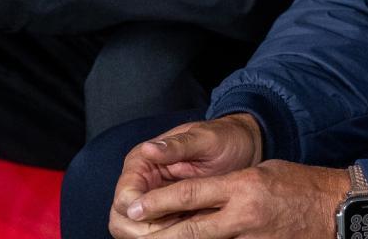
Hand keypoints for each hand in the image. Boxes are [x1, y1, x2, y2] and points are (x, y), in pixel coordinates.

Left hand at [112, 159, 347, 238]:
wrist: (337, 209)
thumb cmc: (301, 183)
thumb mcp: (263, 171)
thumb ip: (229, 187)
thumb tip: (200, 198)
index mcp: (243, 188)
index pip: (191, 194)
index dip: (159, 201)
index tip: (134, 206)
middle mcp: (243, 216)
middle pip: (189, 230)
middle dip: (157, 234)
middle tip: (133, 230)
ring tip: (159, 238)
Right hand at [113, 114, 264, 221]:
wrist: (244, 147)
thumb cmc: (224, 139)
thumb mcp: (205, 140)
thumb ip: (177, 146)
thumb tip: (148, 149)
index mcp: (142, 162)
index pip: (124, 198)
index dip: (141, 212)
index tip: (172, 214)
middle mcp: (140, 183)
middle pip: (122, 220)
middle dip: (147, 231)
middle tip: (183, 227)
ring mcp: (151, 200)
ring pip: (135, 232)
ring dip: (158, 236)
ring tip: (192, 226)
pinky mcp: (164, 213)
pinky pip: (155, 235)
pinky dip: (170, 237)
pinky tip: (194, 230)